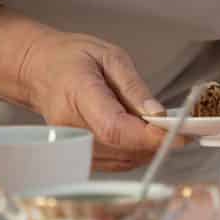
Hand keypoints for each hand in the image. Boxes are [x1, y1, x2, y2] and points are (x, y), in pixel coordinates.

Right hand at [19, 29, 180, 171]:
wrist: (38, 71)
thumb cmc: (72, 58)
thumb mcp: (109, 56)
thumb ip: (134, 87)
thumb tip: (157, 114)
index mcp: (78, 93)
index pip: (114, 127)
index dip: (148, 136)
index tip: (179, 134)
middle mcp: (70, 126)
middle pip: (120, 148)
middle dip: (156, 142)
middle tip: (181, 128)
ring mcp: (71, 144)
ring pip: (120, 159)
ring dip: (147, 148)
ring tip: (160, 127)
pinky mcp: (77, 154)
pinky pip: (113, 162)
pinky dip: (134, 152)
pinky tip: (141, 134)